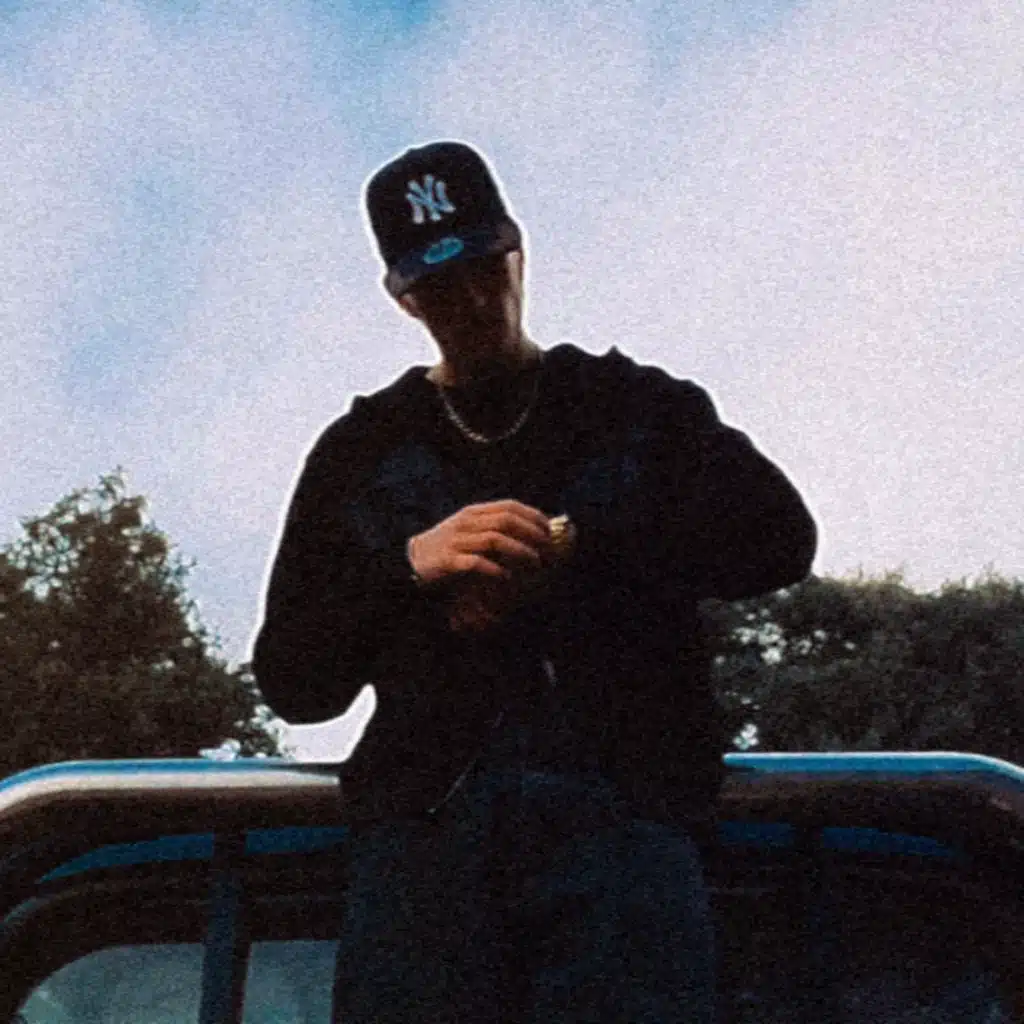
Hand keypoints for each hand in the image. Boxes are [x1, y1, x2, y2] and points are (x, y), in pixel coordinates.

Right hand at [407, 500, 552, 585]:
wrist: (412, 560)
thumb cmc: (448, 547)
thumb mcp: (469, 530)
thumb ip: (493, 527)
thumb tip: (529, 534)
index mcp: (473, 512)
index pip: (509, 506)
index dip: (533, 517)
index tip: (549, 531)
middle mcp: (466, 523)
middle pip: (506, 521)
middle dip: (532, 534)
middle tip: (548, 549)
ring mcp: (456, 541)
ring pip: (494, 540)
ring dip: (520, 552)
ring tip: (535, 563)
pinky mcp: (448, 561)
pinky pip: (476, 563)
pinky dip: (496, 570)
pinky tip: (507, 577)